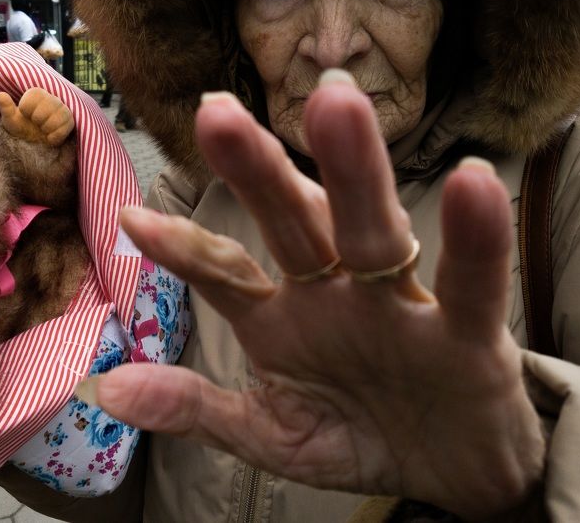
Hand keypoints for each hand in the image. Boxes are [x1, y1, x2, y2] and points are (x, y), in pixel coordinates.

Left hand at [0, 88, 73, 145]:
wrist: (31, 144)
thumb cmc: (20, 129)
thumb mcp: (10, 120)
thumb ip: (6, 108)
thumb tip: (1, 94)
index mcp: (36, 94)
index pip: (35, 95)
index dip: (27, 109)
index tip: (25, 116)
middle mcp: (51, 98)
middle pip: (50, 103)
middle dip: (39, 119)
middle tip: (35, 124)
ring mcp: (62, 109)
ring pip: (61, 113)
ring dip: (48, 126)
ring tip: (42, 131)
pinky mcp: (69, 121)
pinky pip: (68, 125)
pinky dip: (56, 135)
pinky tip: (49, 138)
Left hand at [86, 71, 544, 518]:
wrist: (453, 474)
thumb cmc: (358, 436)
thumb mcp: (271, 433)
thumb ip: (198, 410)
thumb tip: (104, 388)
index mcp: (282, 317)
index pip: (227, 271)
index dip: (186, 248)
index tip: (134, 219)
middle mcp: (335, 293)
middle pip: (293, 222)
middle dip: (258, 171)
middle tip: (216, 113)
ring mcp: (400, 305)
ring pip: (373, 230)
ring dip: (354, 170)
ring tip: (335, 105)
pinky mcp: (472, 333)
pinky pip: (472, 282)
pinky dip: (475, 238)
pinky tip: (474, 180)